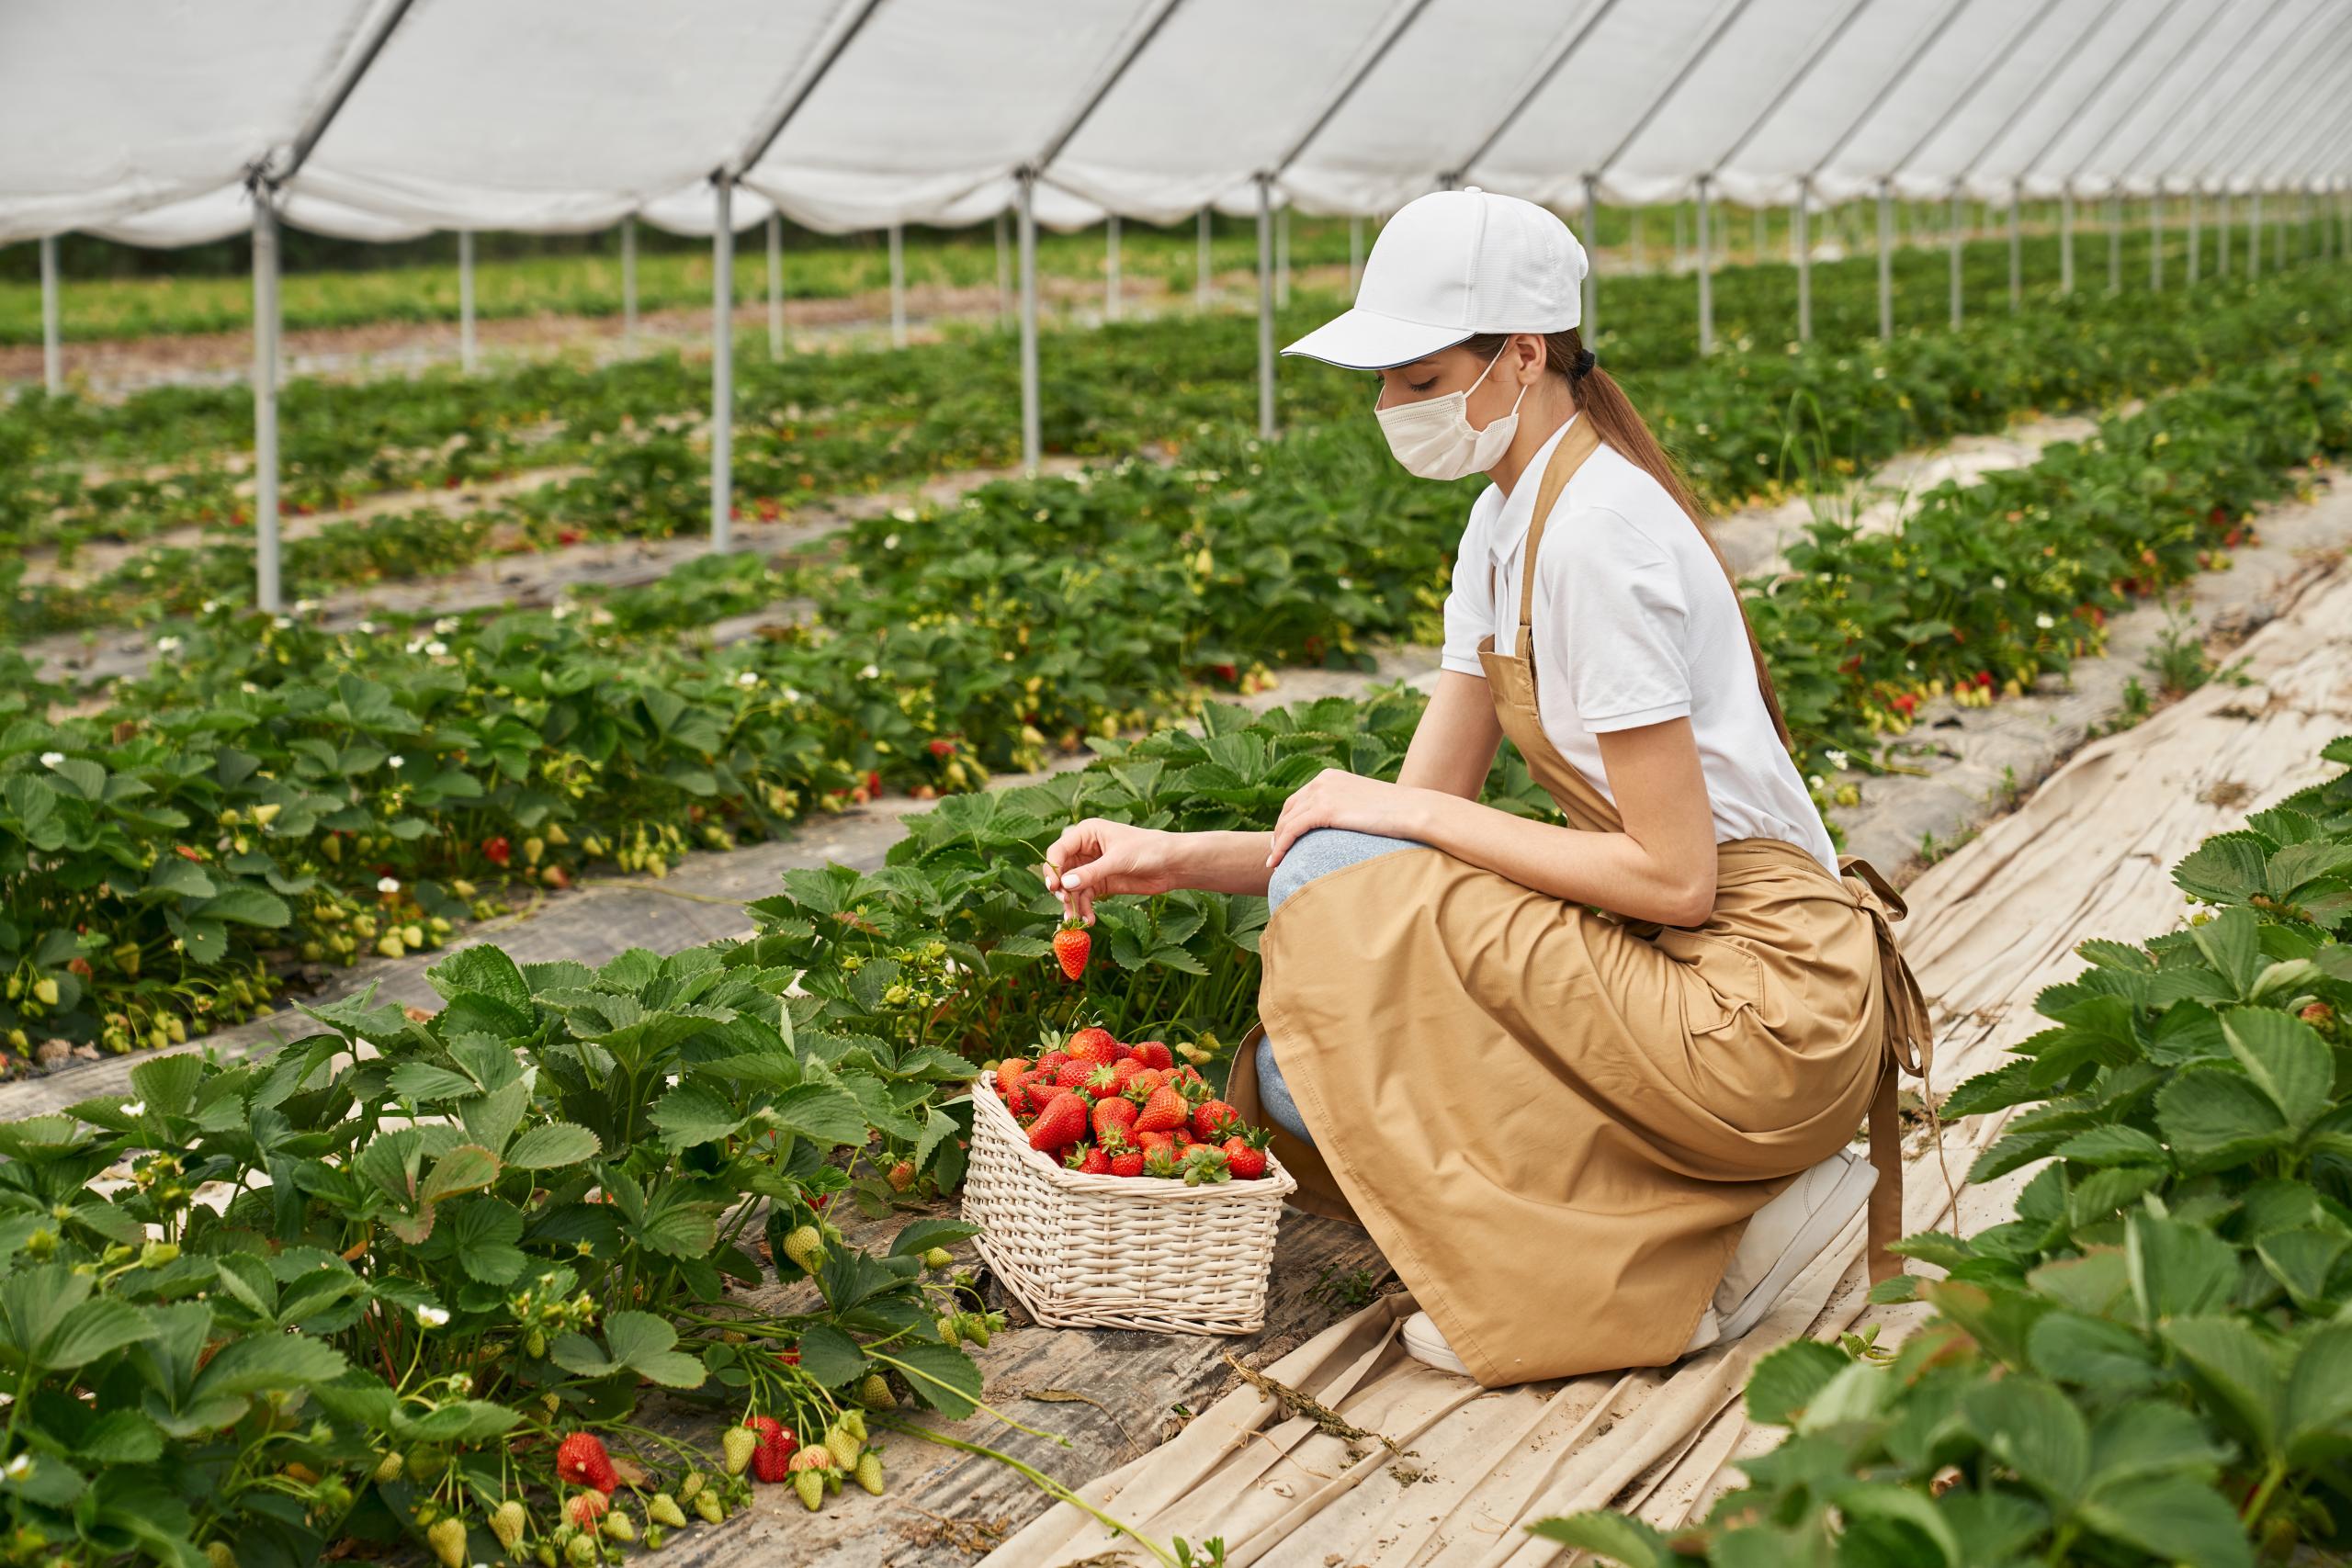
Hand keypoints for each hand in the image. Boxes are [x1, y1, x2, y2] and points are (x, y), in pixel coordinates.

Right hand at [1041, 818, 1178, 924]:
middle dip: (1062, 889)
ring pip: (1071, 888)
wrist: (1172, 865)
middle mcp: (1085, 850)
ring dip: (1073, 904)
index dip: (1052, 868)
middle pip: (1061, 871)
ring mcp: (1091, 868)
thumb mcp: (1119, 860)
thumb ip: (1092, 872)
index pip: (1058, 850)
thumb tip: (1065, 884)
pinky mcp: (1100, 884)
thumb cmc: (1148, 850)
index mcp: (1087, 834)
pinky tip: (1089, 920)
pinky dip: (1084, 909)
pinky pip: (1084, 897)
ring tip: (1078, 920)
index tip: (1054, 886)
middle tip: (1067, 903)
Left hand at [1267, 771, 1430, 868]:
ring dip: (1277, 843)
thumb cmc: (1397, 814)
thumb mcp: (1364, 805)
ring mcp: (1323, 792)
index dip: (1287, 821)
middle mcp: (1323, 781)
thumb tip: (1340, 829)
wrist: (1413, 811)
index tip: (1283, 841)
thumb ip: (1347, 810)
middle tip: (1275, 853)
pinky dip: (1281, 846)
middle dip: (1279, 832)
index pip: (1299, 800)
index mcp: (1331, 777)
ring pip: (1287, 821)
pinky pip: (1292, 830)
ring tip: (1274, 863)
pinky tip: (1276, 862)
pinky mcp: (1325, 808)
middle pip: (1289, 809)